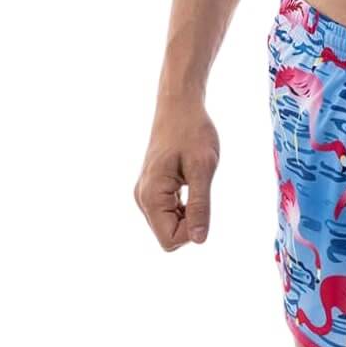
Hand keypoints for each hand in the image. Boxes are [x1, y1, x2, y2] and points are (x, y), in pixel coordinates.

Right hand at [134, 95, 219, 250]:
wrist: (179, 105)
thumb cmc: (193, 131)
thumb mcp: (203, 168)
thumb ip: (200, 205)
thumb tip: (199, 240)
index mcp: (151, 196)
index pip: (170, 240)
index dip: (192, 229)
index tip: (203, 200)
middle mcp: (142, 199)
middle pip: (168, 235)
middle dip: (190, 221)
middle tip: (200, 187)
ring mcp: (145, 194)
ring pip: (169, 225)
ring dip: (188, 212)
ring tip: (194, 181)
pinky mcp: (152, 189)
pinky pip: (168, 212)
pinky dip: (183, 205)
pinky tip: (189, 182)